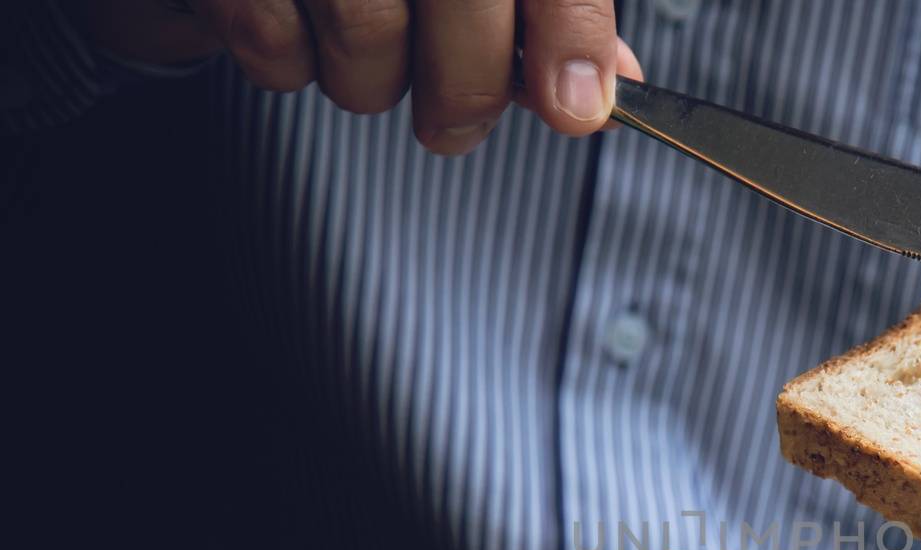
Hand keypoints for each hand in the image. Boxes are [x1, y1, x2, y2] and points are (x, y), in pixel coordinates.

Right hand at [63, 0, 644, 152]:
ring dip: (368, 78)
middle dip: (465, 93)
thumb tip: (608, 86)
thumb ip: (546, 11)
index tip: (577, 109)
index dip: (567, 35)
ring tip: (357, 46)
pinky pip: (269, 38)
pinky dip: (283, 57)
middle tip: (455, 124)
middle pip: (461, 13)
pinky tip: (294, 23)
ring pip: (363, 38)